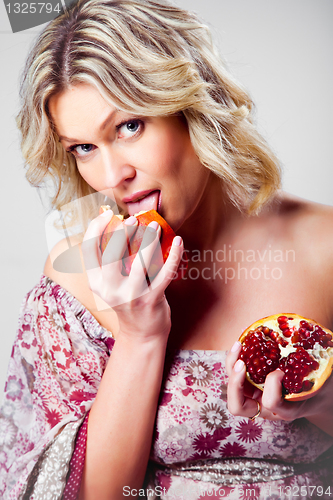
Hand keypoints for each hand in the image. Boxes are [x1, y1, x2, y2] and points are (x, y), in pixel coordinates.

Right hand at [81, 209, 183, 341]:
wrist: (142, 334)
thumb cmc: (129, 301)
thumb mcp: (112, 284)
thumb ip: (112, 260)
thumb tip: (120, 224)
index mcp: (96, 283)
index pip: (89, 250)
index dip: (95, 227)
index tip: (108, 213)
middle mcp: (110, 290)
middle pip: (111, 254)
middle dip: (123, 232)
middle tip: (135, 220)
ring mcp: (131, 296)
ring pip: (139, 262)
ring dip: (150, 240)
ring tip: (156, 226)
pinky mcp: (151, 300)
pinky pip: (165, 273)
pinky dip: (174, 255)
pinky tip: (178, 242)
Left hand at [226, 340, 332, 428]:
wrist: (317, 394)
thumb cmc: (319, 388)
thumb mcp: (320, 383)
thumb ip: (313, 372)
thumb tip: (322, 348)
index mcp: (284, 411)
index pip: (271, 403)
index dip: (273, 387)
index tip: (280, 371)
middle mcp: (264, 408)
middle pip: (237, 405)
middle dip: (235, 383)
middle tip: (242, 363)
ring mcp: (255, 396)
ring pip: (231, 387)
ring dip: (231, 366)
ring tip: (239, 345)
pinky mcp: (250, 384)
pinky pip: (236, 373)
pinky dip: (236, 357)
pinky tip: (243, 341)